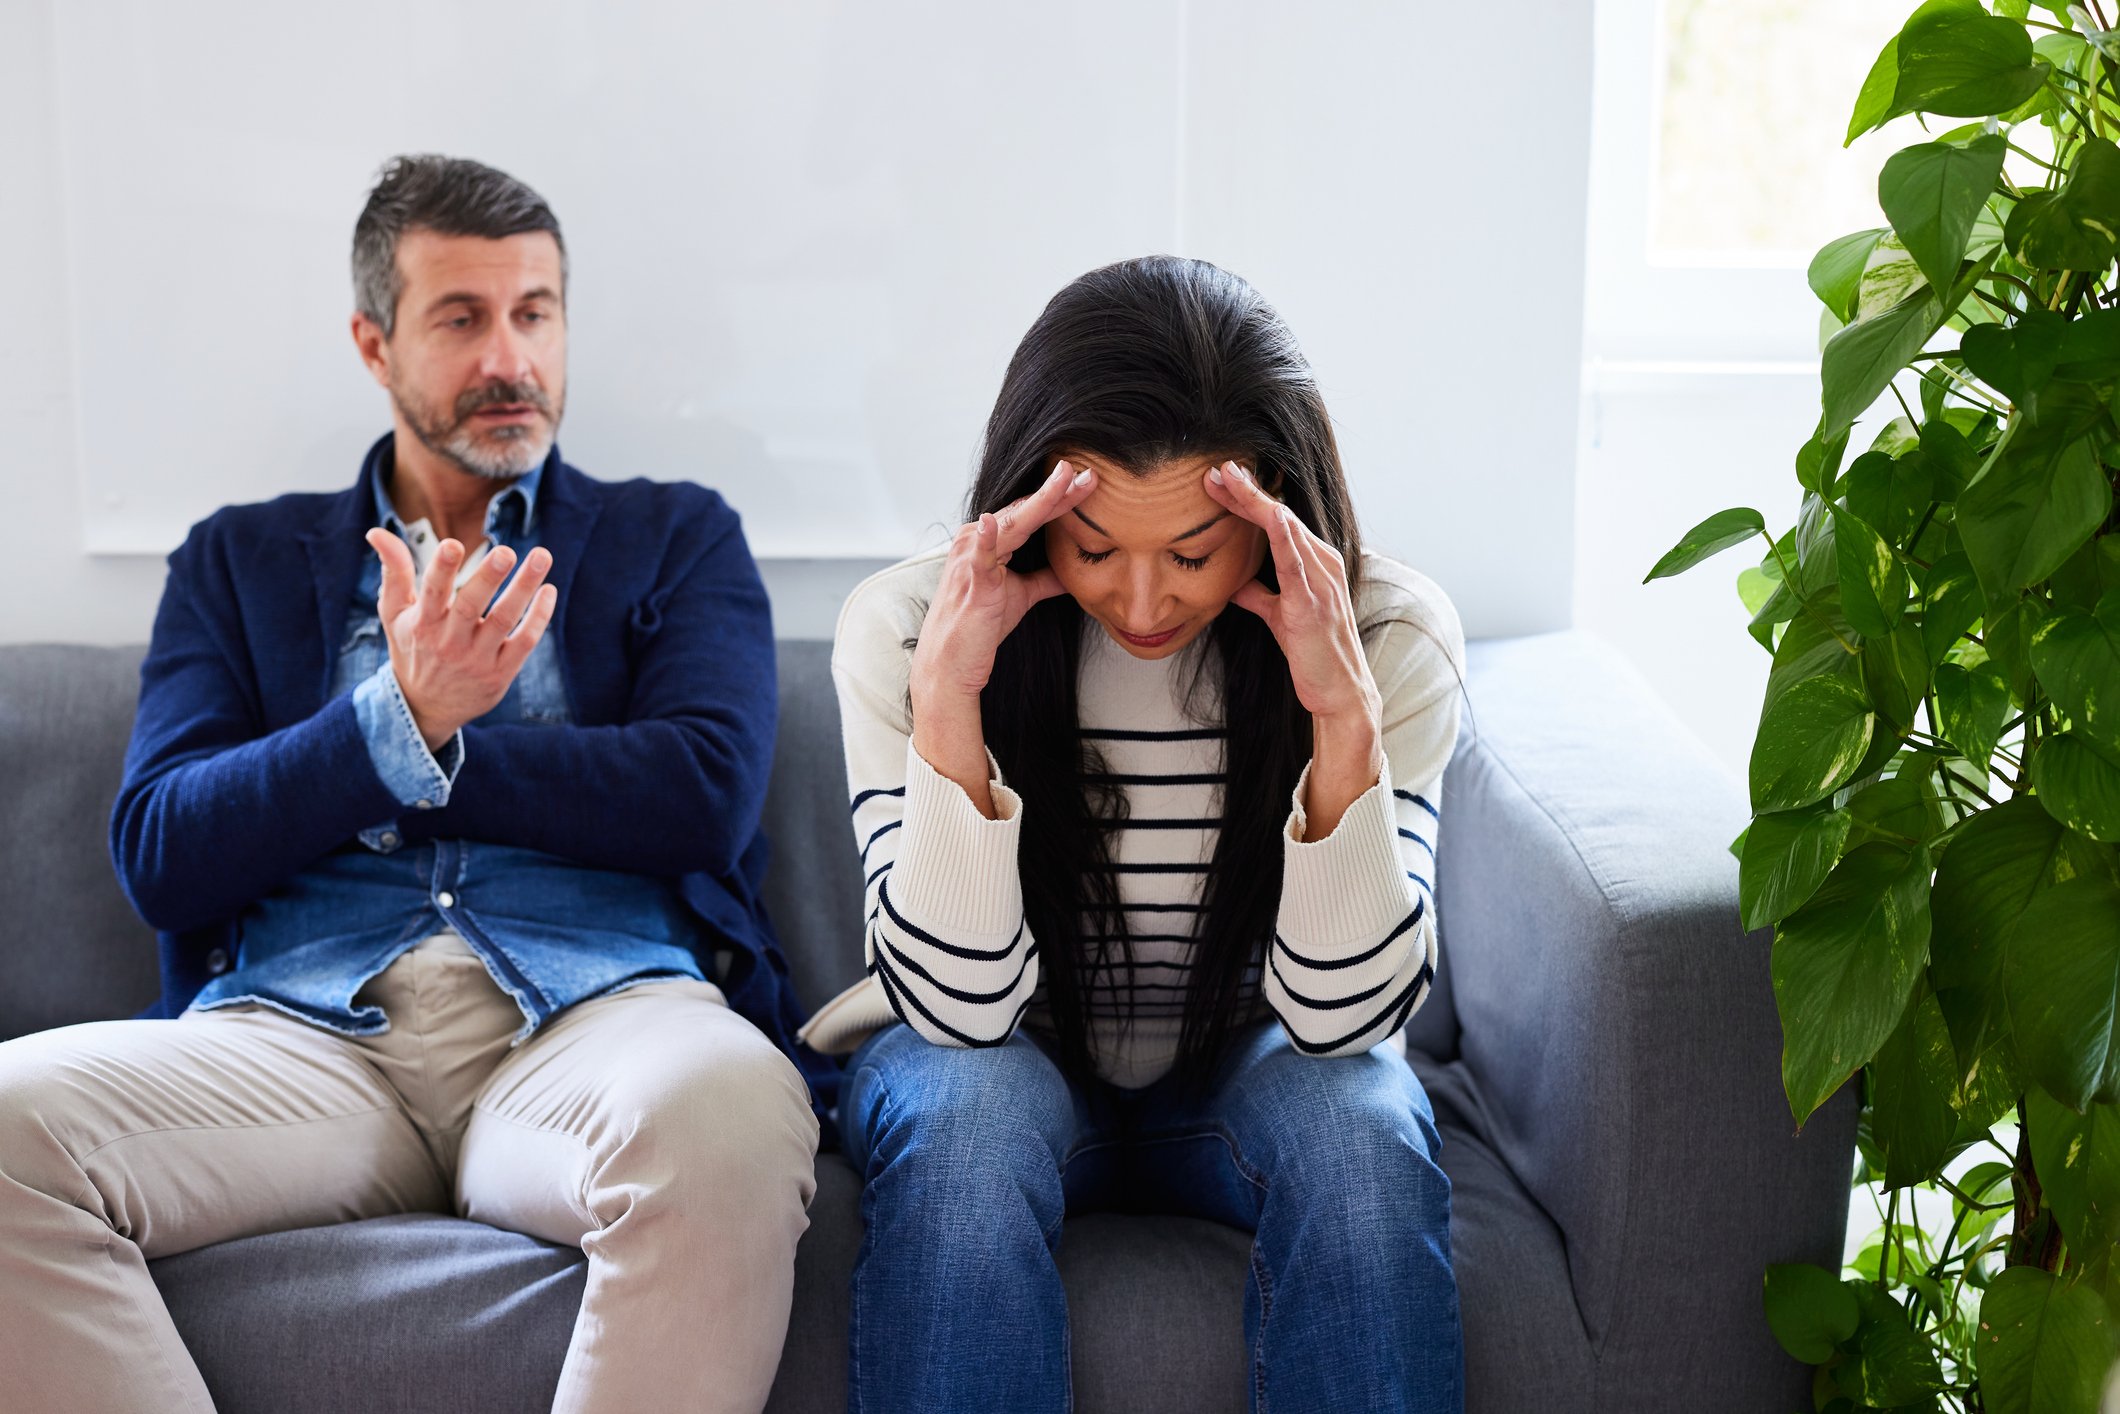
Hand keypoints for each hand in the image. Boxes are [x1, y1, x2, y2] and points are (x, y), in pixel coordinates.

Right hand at [365, 529, 557, 750]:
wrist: (426, 707)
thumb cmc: (412, 647)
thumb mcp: (394, 613)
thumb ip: (394, 572)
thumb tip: (376, 532)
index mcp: (422, 623)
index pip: (432, 593)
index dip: (441, 569)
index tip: (452, 544)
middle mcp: (449, 642)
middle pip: (471, 606)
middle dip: (488, 577)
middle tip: (505, 551)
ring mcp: (477, 659)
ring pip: (505, 620)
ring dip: (524, 588)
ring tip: (541, 555)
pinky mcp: (501, 672)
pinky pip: (525, 641)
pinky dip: (539, 616)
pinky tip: (548, 589)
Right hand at [909, 459, 1097, 704]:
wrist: (951, 664)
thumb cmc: (979, 629)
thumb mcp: (1020, 596)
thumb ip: (1044, 579)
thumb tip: (1071, 570)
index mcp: (987, 541)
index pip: (1030, 513)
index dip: (1060, 497)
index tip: (1088, 482)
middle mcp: (974, 540)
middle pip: (1024, 510)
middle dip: (1058, 490)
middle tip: (1089, 472)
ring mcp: (969, 558)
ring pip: (1012, 523)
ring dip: (1040, 500)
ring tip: (1063, 479)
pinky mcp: (969, 582)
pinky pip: (979, 556)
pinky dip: (986, 537)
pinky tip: (992, 521)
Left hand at [1205, 461, 1382, 836]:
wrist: (1339, 691)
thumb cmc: (1312, 653)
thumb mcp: (1278, 616)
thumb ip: (1258, 594)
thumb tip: (1234, 583)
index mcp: (1315, 562)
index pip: (1277, 521)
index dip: (1247, 499)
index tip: (1218, 481)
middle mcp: (1323, 562)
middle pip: (1280, 515)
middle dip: (1247, 490)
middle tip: (1216, 469)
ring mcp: (1321, 580)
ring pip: (1286, 528)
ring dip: (1256, 501)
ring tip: (1228, 480)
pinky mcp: (1314, 603)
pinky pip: (1296, 561)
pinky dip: (1282, 534)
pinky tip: (1266, 514)